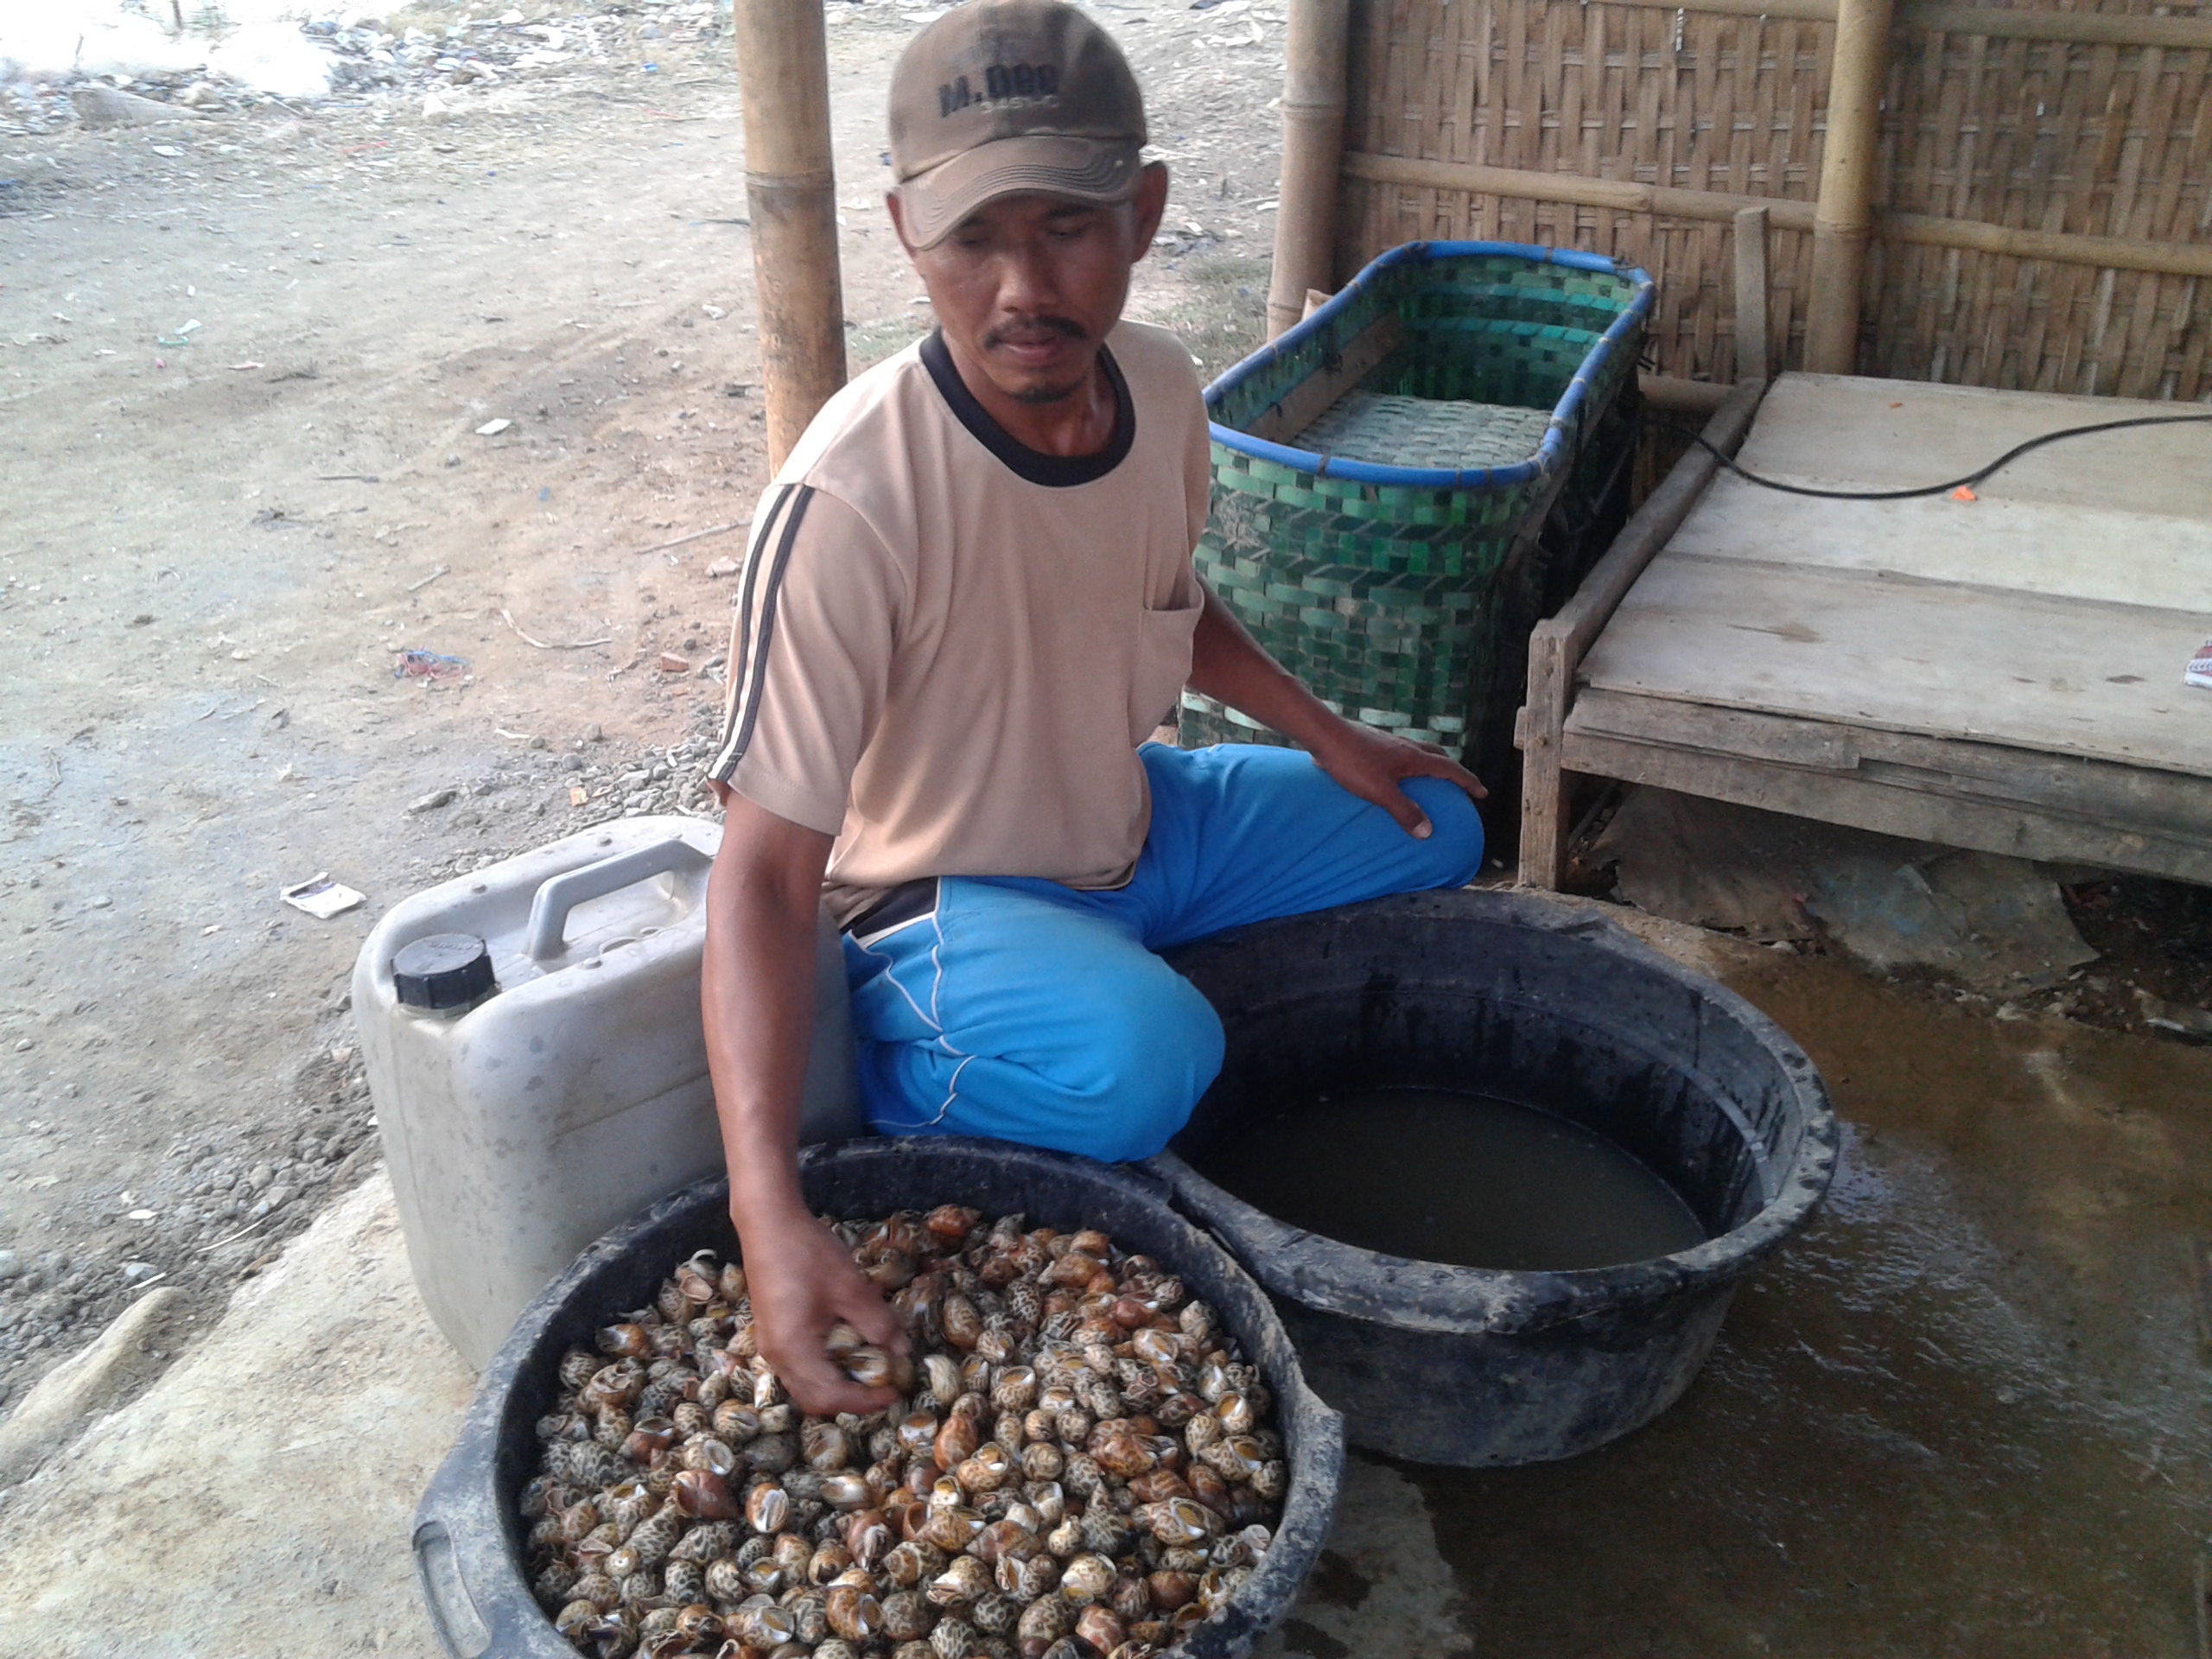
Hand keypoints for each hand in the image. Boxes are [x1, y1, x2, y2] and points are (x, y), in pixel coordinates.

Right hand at [736, 1202, 908, 1417]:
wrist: (768, 1221)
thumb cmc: (808, 1254)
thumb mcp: (851, 1288)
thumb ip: (878, 1323)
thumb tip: (902, 1351)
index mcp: (794, 1351)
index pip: (831, 1396)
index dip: (865, 1400)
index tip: (895, 1391)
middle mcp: (777, 1356)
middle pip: (814, 1398)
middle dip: (850, 1399)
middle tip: (883, 1385)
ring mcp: (771, 1343)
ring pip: (804, 1383)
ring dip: (837, 1383)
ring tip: (869, 1368)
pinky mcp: (773, 1330)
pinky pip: (799, 1364)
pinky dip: (825, 1367)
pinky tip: (847, 1346)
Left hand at [1307, 714, 1486, 837]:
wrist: (1324, 735)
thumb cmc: (1352, 763)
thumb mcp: (1381, 792)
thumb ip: (1404, 811)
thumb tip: (1428, 832)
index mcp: (1413, 757)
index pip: (1450, 769)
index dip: (1468, 782)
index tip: (1482, 793)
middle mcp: (1404, 746)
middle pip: (1437, 756)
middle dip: (1451, 771)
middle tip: (1459, 785)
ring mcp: (1387, 743)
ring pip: (1416, 753)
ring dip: (1428, 766)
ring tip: (1428, 782)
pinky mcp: (1370, 744)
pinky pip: (1397, 756)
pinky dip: (1405, 767)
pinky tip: (1392, 778)